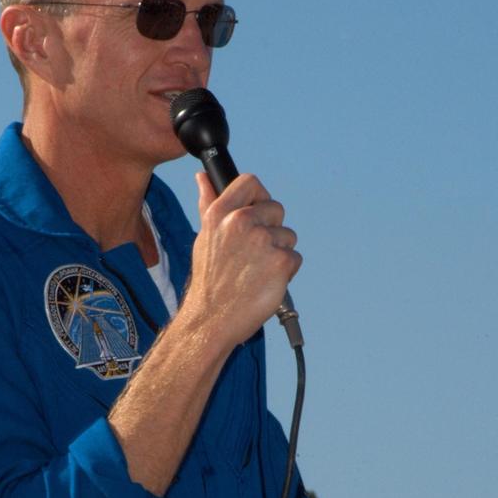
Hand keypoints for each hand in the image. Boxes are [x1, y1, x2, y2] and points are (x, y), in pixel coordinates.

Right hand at [183, 171, 300, 349]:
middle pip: (276, 210)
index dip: (259, 196)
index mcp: (220, 214)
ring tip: (257, 272)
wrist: (212, 319)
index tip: (259, 210)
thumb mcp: (204, 237)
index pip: (250, 182)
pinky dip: (285, 272)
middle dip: (272, 230)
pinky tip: (266, 283)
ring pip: (288, 236)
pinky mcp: (281, 261)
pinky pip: (295, 258)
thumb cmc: (209, 281)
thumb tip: (202, 177)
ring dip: (279, 254)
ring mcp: (263, 241)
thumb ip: (208, 203)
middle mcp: (241, 223)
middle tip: (254, 255)